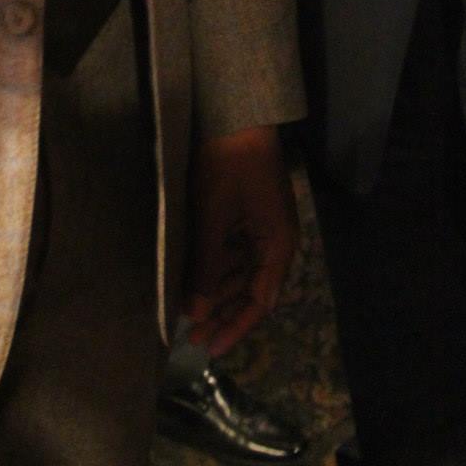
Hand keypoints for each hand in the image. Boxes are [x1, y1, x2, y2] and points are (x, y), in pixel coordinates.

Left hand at [184, 125, 297, 355]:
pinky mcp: (249, 215)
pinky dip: (215, 268)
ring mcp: (262, 227)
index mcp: (278, 246)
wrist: (237, 116)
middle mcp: (275, 242)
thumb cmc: (230, 166)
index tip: (211, 349)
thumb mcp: (215, 218)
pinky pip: (234, 252)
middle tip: (191, 335)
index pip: (259, 301)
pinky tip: (194, 279)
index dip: (235, 327)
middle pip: (250, 290)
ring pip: (240, 272)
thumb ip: (207, 267)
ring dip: (216, 292)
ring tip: (187, 311)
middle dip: (221, 313)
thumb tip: (196, 313)